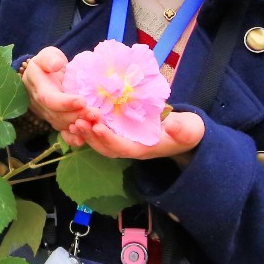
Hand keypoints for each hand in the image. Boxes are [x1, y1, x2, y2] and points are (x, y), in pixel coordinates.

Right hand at [18, 47, 91, 135]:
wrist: (43, 76)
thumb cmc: (48, 63)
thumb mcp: (47, 55)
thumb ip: (50, 58)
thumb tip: (57, 65)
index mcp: (38, 87)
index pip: (49, 98)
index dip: (65, 102)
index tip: (82, 101)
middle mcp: (41, 105)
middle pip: (58, 115)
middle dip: (77, 116)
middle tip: (96, 114)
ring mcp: (48, 114)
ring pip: (62, 124)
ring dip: (79, 126)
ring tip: (96, 122)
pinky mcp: (55, 120)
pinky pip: (62, 132)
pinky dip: (72, 138)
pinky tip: (83, 140)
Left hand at [60, 107, 204, 166]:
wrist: (186, 133)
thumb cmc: (188, 132)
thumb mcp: (190, 130)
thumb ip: (182, 129)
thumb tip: (172, 125)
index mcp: (144, 149)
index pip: (122, 148)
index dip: (108, 139)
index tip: (97, 127)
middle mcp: (130, 147)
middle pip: (105, 146)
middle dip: (91, 136)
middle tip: (78, 121)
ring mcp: (125, 140)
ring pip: (101, 140)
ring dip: (87, 131)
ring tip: (74, 118)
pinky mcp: (122, 131)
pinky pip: (103, 130)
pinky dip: (91, 124)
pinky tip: (80, 113)